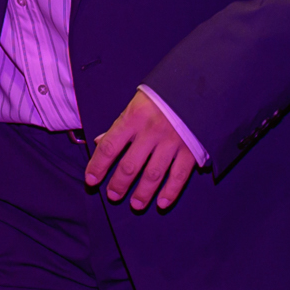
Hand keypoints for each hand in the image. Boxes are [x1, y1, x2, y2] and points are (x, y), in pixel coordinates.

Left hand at [84, 89, 199, 211]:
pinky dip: (170, 192)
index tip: (91, 180)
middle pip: (130, 165)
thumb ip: (119, 125)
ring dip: (142, 193)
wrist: (198, 84)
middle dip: (119, 184)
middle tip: (113, 195)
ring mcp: (172, 142)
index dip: (98, 166)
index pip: (109, 147)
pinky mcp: (191, 149)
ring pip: (153, 175)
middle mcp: (151, 131)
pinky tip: (162, 203)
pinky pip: (179, 176)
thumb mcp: (137, 103)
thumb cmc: (164, 95)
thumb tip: (99, 143)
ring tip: (135, 205)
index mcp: (134, 118)